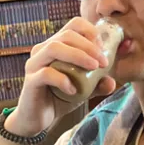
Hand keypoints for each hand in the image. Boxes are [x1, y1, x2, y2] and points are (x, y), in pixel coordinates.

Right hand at [7, 17, 116, 135]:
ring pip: (54, 48)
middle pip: (66, 35)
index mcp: (56, 45)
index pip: (74, 25)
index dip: (91, 32)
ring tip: (94, 69)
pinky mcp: (30, 80)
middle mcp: (42, 50)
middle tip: (104, 62)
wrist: (38, 119)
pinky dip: (63, 80)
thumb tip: (113, 81)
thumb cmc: (60, 98)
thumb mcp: (84, 89)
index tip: (104, 48)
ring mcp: (34, 64)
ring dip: (78, 56)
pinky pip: (46, 73)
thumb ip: (97, 83)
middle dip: (89, 46)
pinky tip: (73, 90)